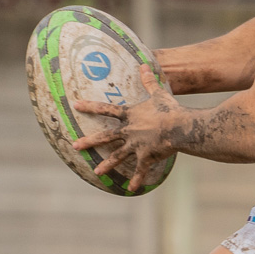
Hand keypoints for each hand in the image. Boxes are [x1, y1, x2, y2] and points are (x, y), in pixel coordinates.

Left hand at [73, 65, 185, 190]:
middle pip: (105, 137)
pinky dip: (136, 180)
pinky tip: (131, 189)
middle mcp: (129, 131)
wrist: (179, 127)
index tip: (76, 105)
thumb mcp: (158, 93)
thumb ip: (148, 80)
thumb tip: (144, 64)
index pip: (106, 110)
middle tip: (75, 145)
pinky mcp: (146, 157)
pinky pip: (140, 170)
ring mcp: (136, 145)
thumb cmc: (169, 109)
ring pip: (117, 156)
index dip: (90, 106)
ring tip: (96, 172)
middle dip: (89, 141)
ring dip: (107, 165)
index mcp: (130, 116)